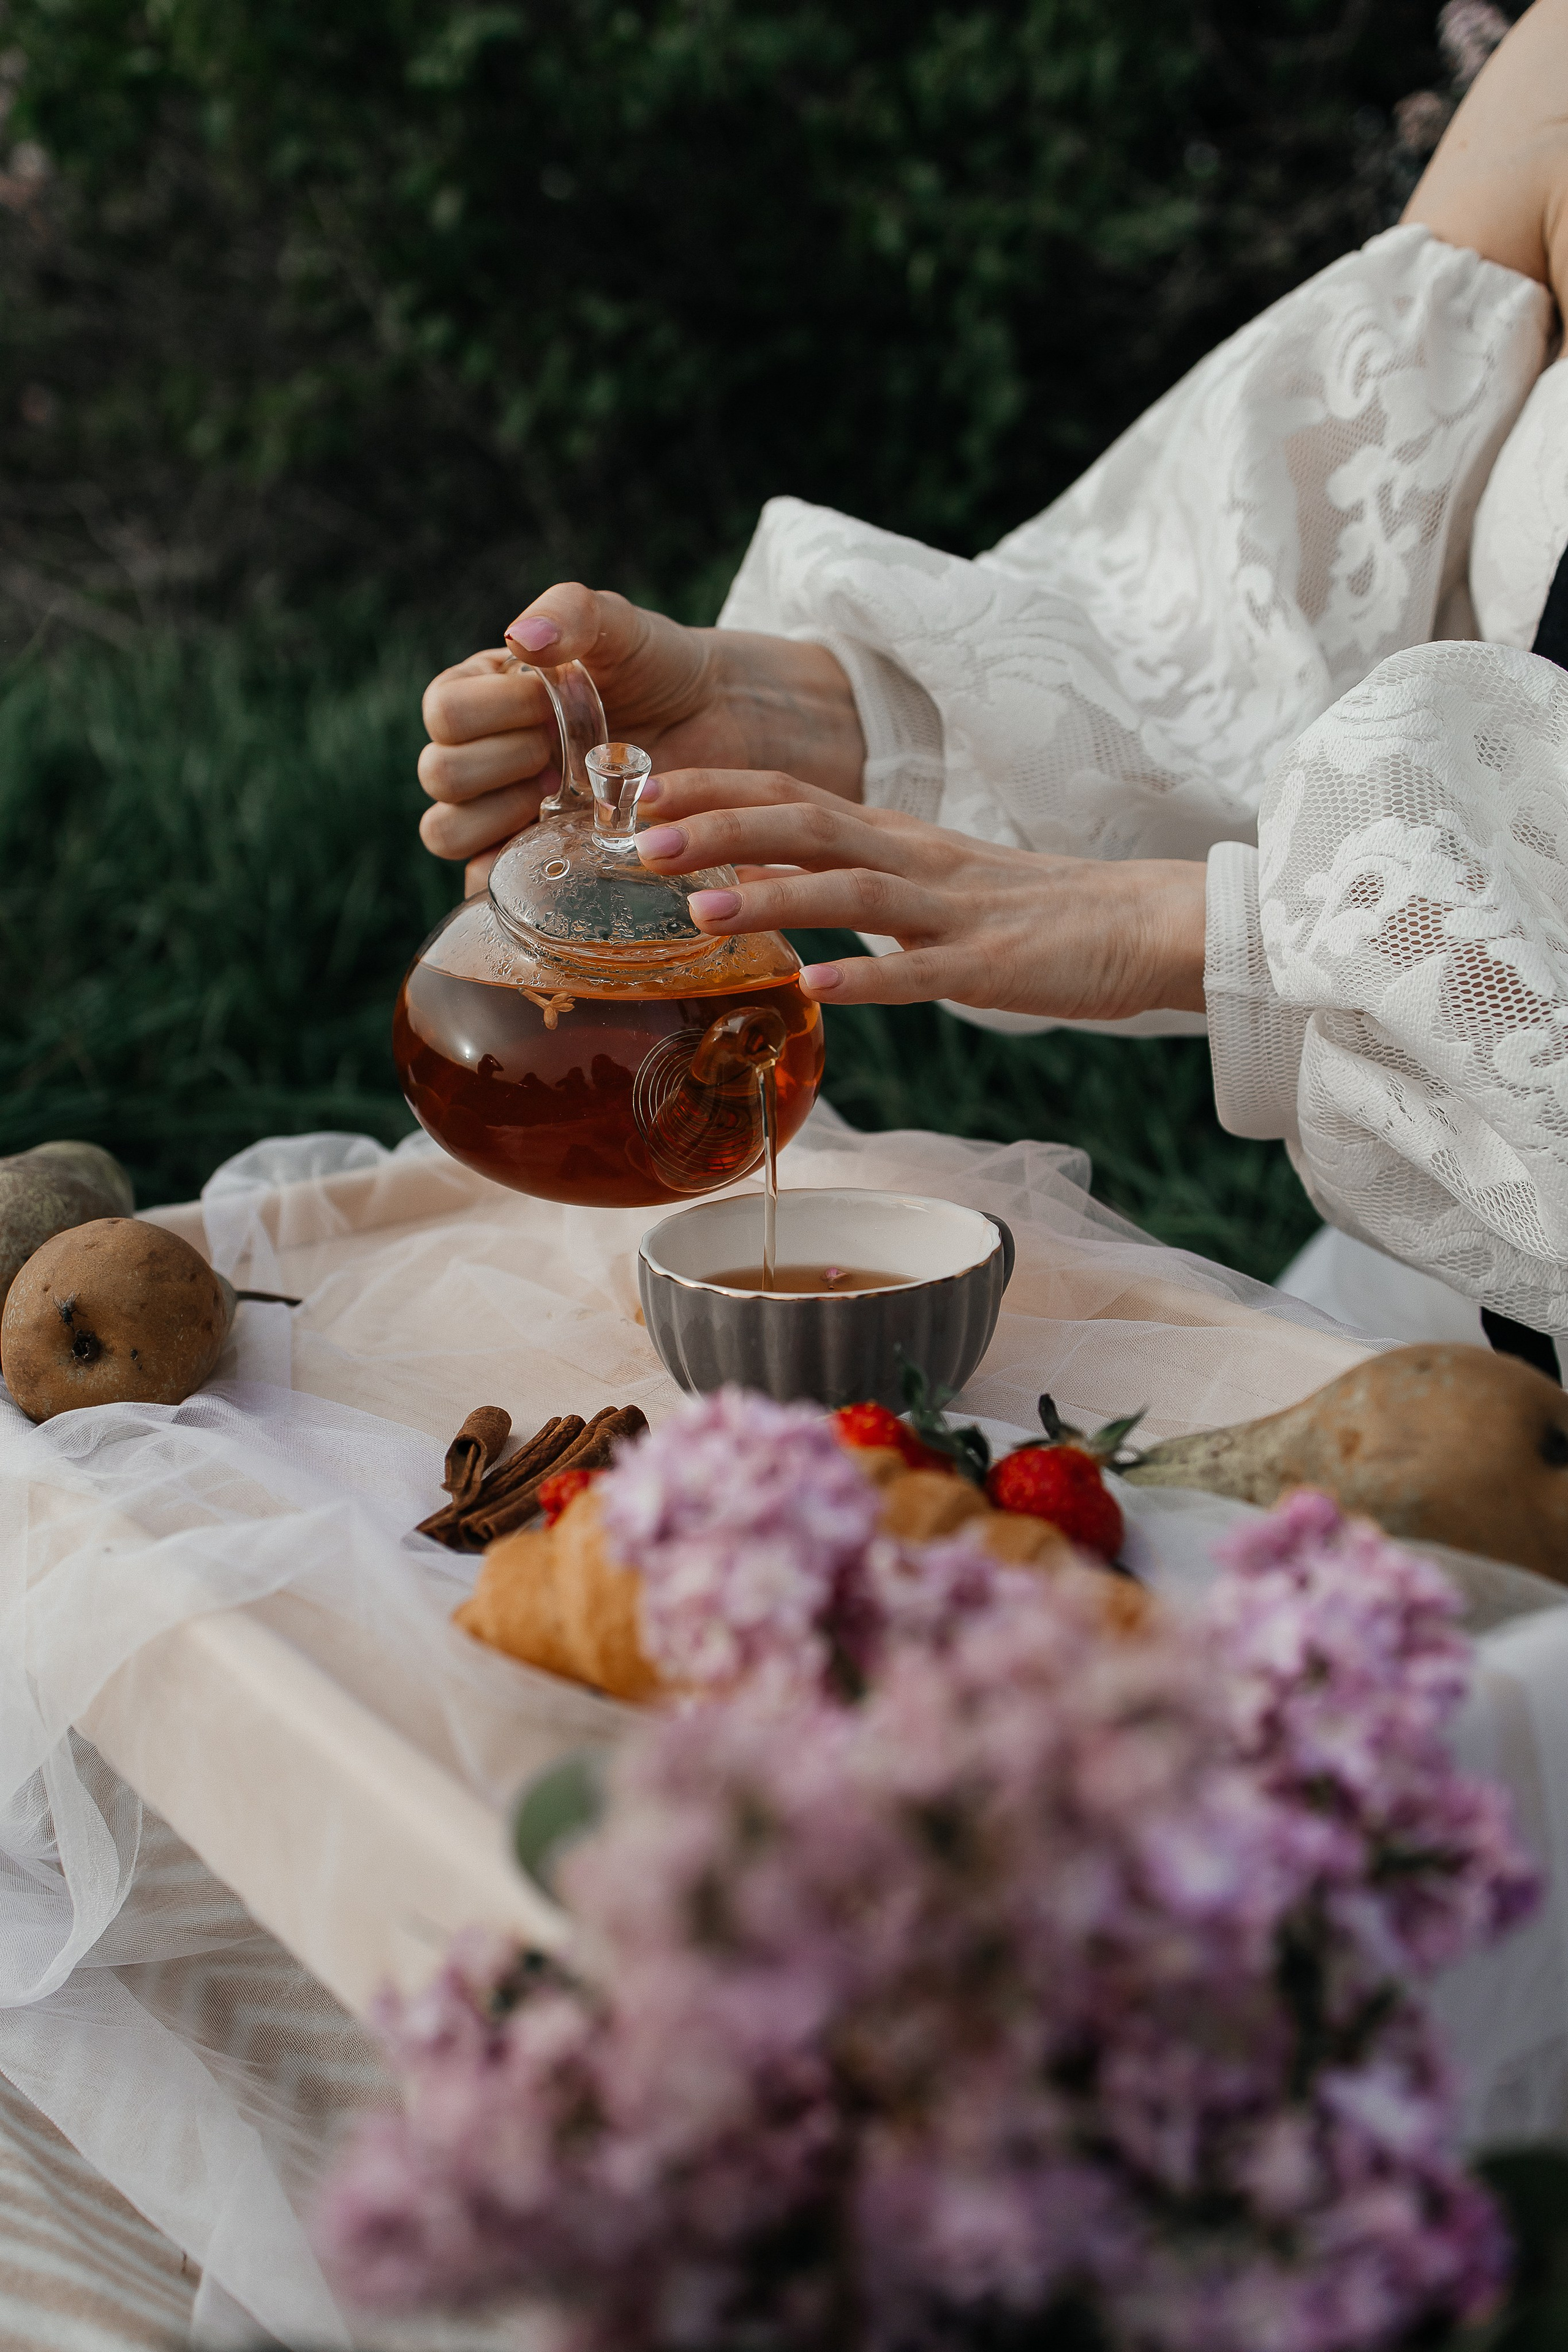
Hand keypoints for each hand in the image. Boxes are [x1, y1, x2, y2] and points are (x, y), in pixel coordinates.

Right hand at [417, 584, 864, 894]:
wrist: (718, 724)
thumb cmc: (659, 667)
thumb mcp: (618, 626)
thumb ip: (571, 613)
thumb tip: (521, 639)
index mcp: (482, 693)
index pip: (444, 712)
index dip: (497, 714)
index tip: (552, 705)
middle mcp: (481, 753)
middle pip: (440, 775)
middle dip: (506, 762)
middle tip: (565, 755)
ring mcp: (503, 812)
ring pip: (447, 832)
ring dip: (504, 816)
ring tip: (565, 797)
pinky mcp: (532, 862)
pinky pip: (487, 885)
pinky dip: (515, 874)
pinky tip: (565, 846)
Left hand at [634, 767, 1207, 1020]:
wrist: (1143, 923)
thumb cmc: (1028, 914)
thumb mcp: (927, 884)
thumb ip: (847, 877)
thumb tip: (756, 877)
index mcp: (898, 838)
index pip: (791, 795)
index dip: (715, 790)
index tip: (640, 792)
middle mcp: (919, 861)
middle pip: (808, 825)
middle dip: (720, 831)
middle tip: (642, 843)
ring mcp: (955, 913)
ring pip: (853, 894)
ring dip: (774, 900)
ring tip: (701, 912)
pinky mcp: (991, 968)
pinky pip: (922, 973)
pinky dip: (866, 979)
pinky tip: (814, 989)